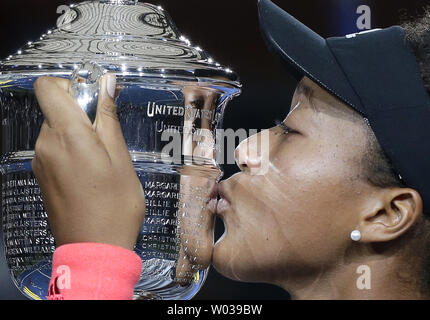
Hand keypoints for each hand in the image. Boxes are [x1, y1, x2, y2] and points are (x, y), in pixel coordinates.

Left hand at [32, 74, 145, 250]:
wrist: (95, 248)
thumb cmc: (114, 204)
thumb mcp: (120, 157)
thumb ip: (108, 118)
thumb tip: (105, 84)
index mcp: (66, 135)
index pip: (48, 87)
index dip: (70, 84)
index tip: (93, 99)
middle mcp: (45, 144)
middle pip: (54, 108)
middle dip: (80, 112)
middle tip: (107, 135)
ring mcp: (40, 161)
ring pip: (56, 129)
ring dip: (77, 133)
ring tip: (102, 158)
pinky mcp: (42, 176)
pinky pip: (54, 149)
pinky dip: (71, 149)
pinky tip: (90, 172)